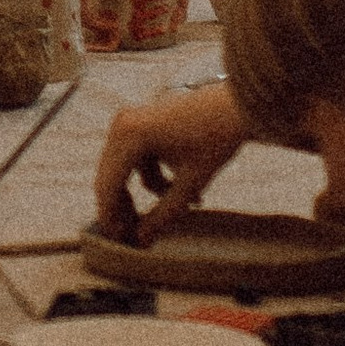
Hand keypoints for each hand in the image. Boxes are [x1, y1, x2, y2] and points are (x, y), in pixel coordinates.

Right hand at [91, 79, 249, 242]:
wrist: (237, 104)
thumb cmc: (216, 139)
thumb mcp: (190, 182)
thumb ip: (163, 215)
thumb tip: (141, 241)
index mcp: (130, 136)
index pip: (108, 186)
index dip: (111, 217)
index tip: (119, 242)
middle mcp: (122, 125)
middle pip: (109, 178)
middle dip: (123, 207)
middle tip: (136, 234)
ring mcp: (129, 121)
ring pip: (122, 170)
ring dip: (142, 192)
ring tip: (168, 212)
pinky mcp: (140, 122)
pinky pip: (135, 158)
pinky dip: (150, 175)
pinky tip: (175, 188)